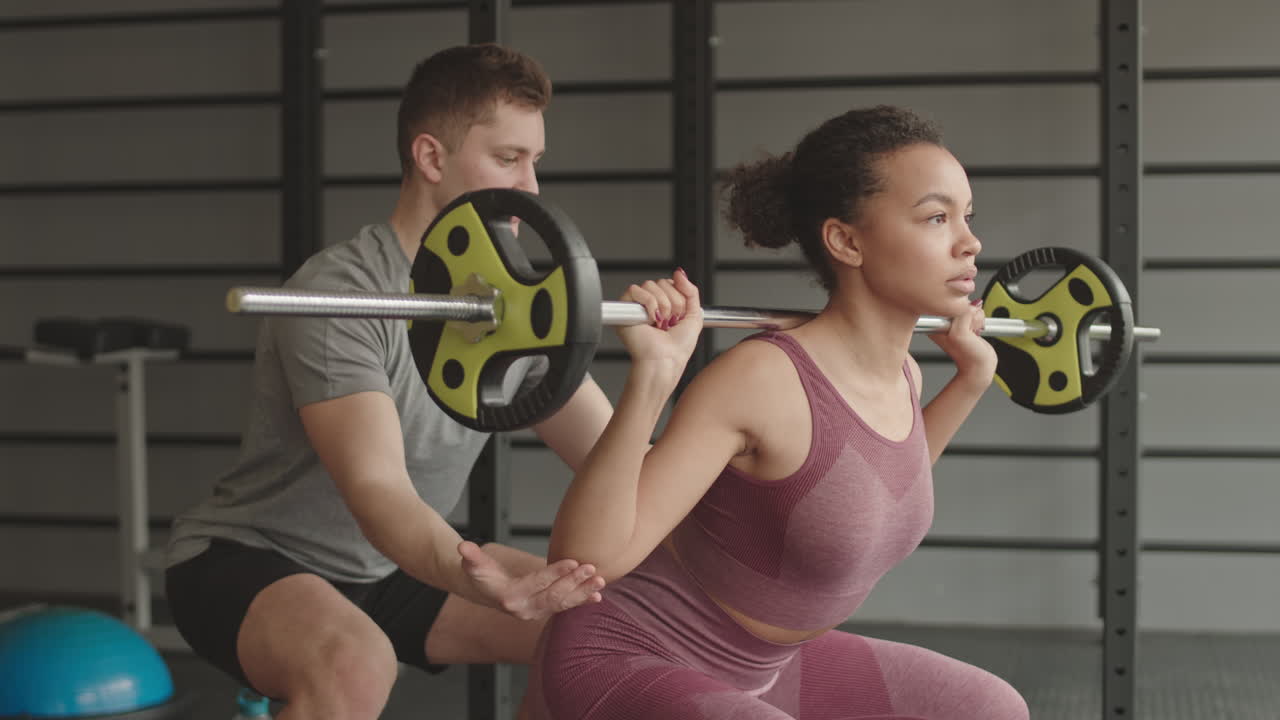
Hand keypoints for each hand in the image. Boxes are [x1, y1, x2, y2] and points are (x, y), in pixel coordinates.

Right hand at [457, 540, 604, 620]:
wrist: (483, 591)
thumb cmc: (481, 574)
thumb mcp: (473, 564)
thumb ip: (471, 556)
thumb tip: (462, 547)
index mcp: (509, 597)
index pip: (537, 584)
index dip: (555, 573)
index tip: (573, 561)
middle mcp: (524, 609)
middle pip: (553, 596)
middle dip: (574, 583)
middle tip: (591, 567)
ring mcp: (535, 613)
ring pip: (562, 604)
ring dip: (582, 592)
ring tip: (601, 581)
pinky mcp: (544, 611)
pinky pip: (564, 607)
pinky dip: (581, 601)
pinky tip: (598, 597)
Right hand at [615, 269, 703, 380]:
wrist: (665, 360)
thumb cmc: (677, 348)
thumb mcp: (695, 315)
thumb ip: (691, 291)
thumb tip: (679, 273)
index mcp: (665, 305)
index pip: (670, 283)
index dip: (679, 297)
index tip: (679, 315)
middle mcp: (651, 304)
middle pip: (661, 282)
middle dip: (672, 302)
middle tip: (670, 321)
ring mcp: (637, 306)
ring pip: (650, 285)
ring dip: (662, 305)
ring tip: (660, 323)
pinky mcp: (625, 309)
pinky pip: (635, 290)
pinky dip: (648, 304)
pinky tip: (650, 319)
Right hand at [929, 299, 997, 386]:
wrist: (978, 368)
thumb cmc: (973, 348)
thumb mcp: (964, 324)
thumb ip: (962, 309)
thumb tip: (970, 299)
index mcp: (933, 322)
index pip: (949, 299)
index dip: (962, 306)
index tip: (965, 323)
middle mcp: (935, 324)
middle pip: (957, 300)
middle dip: (971, 311)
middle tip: (970, 329)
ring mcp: (944, 328)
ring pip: (965, 305)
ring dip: (976, 317)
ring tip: (973, 332)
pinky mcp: (957, 333)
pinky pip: (970, 312)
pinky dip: (978, 320)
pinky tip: (975, 333)